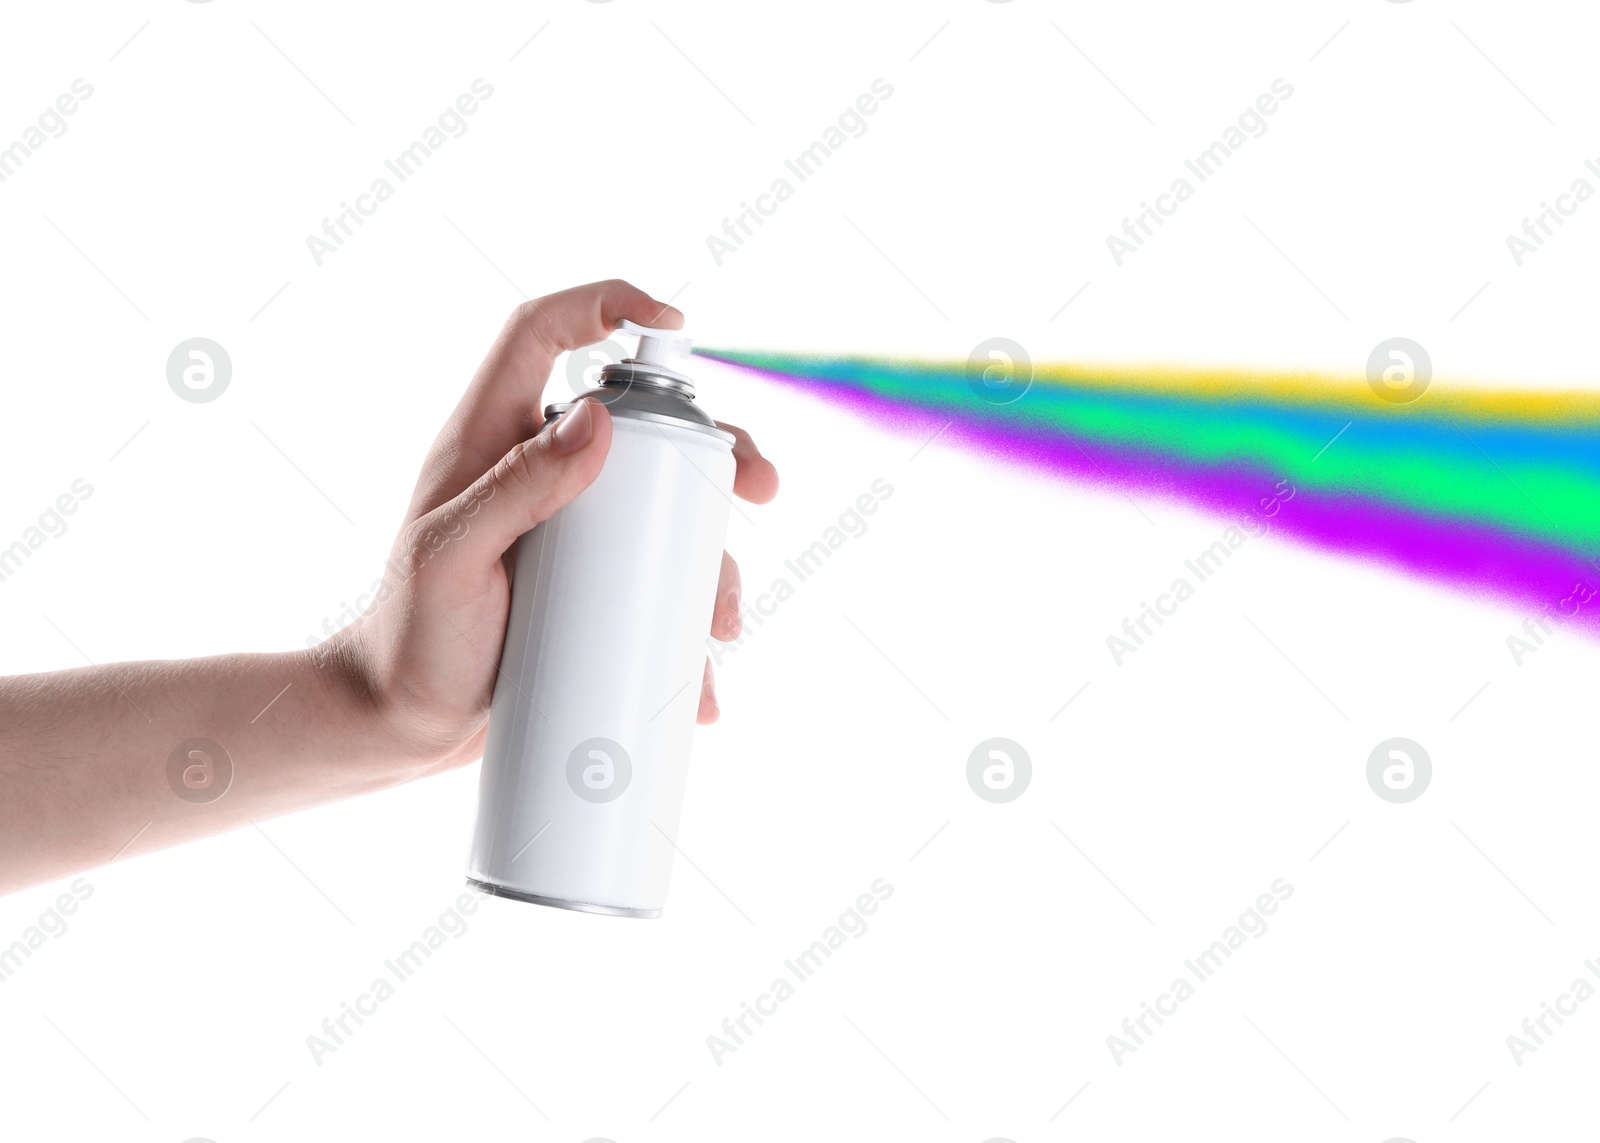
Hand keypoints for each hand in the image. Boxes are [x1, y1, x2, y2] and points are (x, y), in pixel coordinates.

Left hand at [335, 280, 778, 774]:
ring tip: (723, 618)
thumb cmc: (409, 634)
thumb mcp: (452, 557)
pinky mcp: (595, 589)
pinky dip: (692, 624)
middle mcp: (541, 473)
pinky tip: (703, 676)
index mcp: (491, 439)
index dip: (603, 304)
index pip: (540, 335)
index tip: (670, 320)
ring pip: (668, 509)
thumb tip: (595, 417)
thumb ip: (515, 486)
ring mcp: (574, 532)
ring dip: (715, 553)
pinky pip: (661, 585)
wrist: (403, 722)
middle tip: (758, 486)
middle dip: (715, 449)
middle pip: (642, 425)